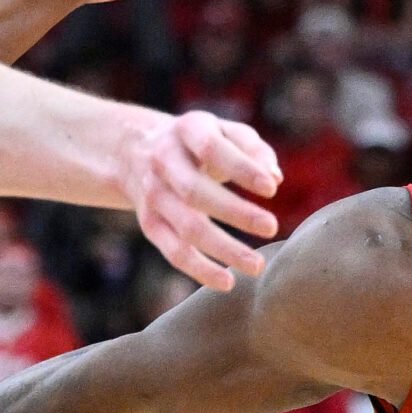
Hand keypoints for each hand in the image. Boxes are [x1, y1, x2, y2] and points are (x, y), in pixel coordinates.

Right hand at [119, 109, 281, 289]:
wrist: (136, 151)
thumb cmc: (199, 143)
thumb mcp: (223, 131)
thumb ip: (253, 149)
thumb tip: (275, 178)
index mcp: (186, 130)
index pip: (212, 149)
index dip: (241, 169)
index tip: (271, 189)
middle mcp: (164, 162)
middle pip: (195, 191)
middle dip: (235, 212)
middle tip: (272, 228)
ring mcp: (153, 195)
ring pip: (185, 227)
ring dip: (223, 249)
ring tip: (256, 265)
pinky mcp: (150, 224)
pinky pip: (173, 252)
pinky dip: (200, 269)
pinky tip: (228, 282)